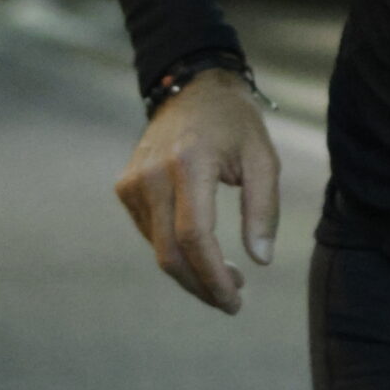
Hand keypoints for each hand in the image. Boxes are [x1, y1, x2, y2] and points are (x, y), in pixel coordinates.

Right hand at [115, 67, 279, 314]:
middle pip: (170, 253)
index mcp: (190, 163)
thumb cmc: (235, 123)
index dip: (213, 277)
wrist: (193, 88)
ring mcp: (134, 181)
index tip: (234, 301)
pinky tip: (199, 248)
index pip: (195, 237)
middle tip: (231, 299)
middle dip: (201, 285)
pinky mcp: (125, 187)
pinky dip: (174, 250)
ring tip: (224, 273)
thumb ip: (264, 208)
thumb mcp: (263, 157)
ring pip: (158, 248)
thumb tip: (260, 260)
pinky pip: (150, 233)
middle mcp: (153, 174)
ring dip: (190, 271)